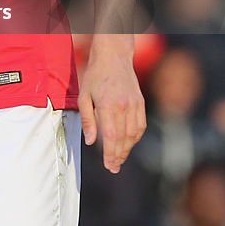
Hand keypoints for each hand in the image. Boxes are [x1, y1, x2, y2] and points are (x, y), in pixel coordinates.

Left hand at [78, 37, 145, 173]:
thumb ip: (88, 120)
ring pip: (133, 134)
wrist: (113, 57)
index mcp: (108, 106)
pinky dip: (135, 137)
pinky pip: (140, 126)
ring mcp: (135, 105)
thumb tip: (91, 142)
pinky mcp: (140, 103)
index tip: (109, 165)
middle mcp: (124, 107)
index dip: (110, 154)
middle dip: (118, 156)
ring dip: (127, 149)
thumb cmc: (95, 76)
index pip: (111, 136)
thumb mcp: (84, 96)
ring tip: (119, 159)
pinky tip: (128, 144)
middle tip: (113, 168)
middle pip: (123, 138)